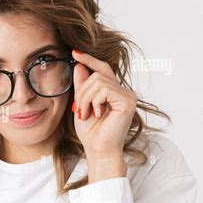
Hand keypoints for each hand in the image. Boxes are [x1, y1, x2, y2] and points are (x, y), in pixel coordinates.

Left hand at [71, 49, 136, 182]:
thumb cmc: (91, 132)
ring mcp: (127, 95)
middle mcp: (122, 91)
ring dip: (85, 98)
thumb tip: (79, 65)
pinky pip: (104, 89)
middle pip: (96, 75)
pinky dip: (94, 101)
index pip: (101, 69)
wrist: (97, 149)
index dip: (88, 59)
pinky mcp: (127, 100)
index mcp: (112, 91)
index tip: (74, 53)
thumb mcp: (82, 104)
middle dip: (82, 91)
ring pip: (98, 81)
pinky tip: (97, 114)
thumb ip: (82, 85)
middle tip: (78, 110)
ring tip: (85, 114)